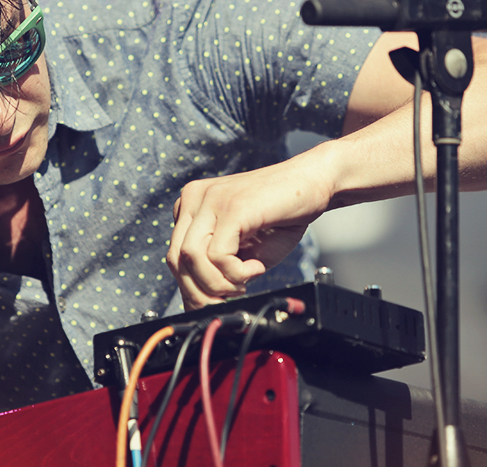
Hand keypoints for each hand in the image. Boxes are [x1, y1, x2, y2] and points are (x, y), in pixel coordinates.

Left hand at [166, 156, 331, 309]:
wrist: (313, 184)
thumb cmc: (281, 216)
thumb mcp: (241, 248)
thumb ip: (217, 267)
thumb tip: (199, 302)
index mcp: (191, 205)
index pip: (173, 256)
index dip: (190, 287)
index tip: (213, 302)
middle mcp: (194, 198)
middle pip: (176, 259)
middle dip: (199, 291)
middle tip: (227, 300)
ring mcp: (211, 199)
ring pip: (191, 258)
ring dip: (218, 284)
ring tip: (243, 284)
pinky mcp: (231, 207)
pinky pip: (217, 255)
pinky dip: (236, 274)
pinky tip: (256, 269)